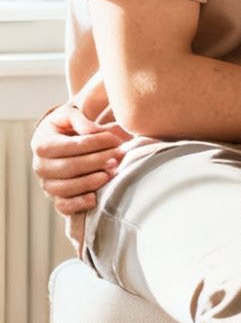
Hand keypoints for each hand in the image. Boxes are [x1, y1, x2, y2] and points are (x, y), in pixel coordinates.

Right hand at [32, 88, 133, 216]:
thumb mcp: (71, 116)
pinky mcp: (56, 198)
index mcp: (41, 144)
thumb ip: (81, 120)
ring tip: (111, 174)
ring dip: (89, 182)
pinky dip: (77, 205)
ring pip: (64, 188)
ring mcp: (47, 183)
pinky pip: (62, 206)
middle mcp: (40, 166)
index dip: (94, 143)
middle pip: (68, 168)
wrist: (61, 141)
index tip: (116, 140)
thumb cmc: (69, 126)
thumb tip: (92, 131)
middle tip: (118, 157)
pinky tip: (95, 198)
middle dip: (96, 162)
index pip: (68, 146)